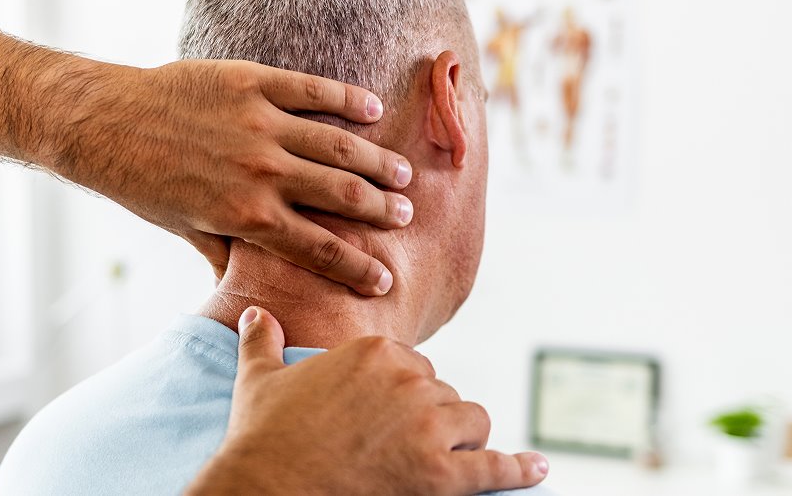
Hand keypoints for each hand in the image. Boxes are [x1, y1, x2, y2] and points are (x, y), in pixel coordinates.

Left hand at [50, 59, 413, 294]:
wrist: (105, 123)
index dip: (357, 268)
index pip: (319, 249)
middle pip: (342, 195)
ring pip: (338, 143)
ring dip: (376, 160)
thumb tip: (255, 293)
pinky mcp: (250, 82)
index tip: (385, 280)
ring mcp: (258, 124)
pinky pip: (312, 91)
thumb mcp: (187, 230)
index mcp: (246, 217)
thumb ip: (230, 255)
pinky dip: (348, 100)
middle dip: (381, 211)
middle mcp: (260, 172)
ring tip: (402, 173)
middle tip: (406, 216)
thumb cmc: (143, 183)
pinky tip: (373, 112)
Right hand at [187, 307, 549, 494]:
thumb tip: (254, 313)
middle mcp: (409, 379)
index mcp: (374, 350)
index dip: (402, 393)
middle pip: (444, 393)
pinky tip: (538, 468)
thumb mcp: (258, 379)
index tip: (383, 416)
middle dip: (429, 418)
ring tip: (439, 460)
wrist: (267, 487)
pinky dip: (519, 469)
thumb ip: (261, 340)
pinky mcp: (442, 474)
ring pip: (471, 421)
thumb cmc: (261, 437)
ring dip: (461, 439)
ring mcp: (429, 426)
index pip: (413, 364)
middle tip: (399, 446)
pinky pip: (495, 467)